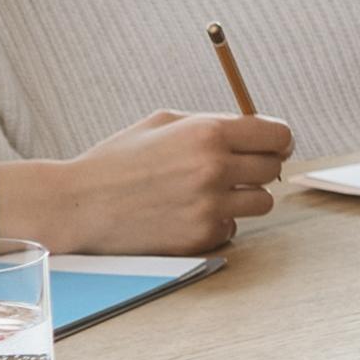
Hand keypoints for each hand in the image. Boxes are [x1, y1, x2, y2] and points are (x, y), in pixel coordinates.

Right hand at [0, 107, 294, 253]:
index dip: (279, 139)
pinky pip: (233, 226)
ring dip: (244, 196)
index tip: (274, 144)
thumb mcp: (163, 122)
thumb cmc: (120, 159)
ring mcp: (210, 207)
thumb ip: (213, 124)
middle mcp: (214, 169)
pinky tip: (188, 212)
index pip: (277, 135)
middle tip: (240, 168)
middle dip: (260, 166)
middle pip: (273, 169)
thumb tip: (258, 130)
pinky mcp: (202, 236)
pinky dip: (219, 220)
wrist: (80, 204)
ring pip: (262, 202)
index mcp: (207, 133)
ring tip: (210, 191)